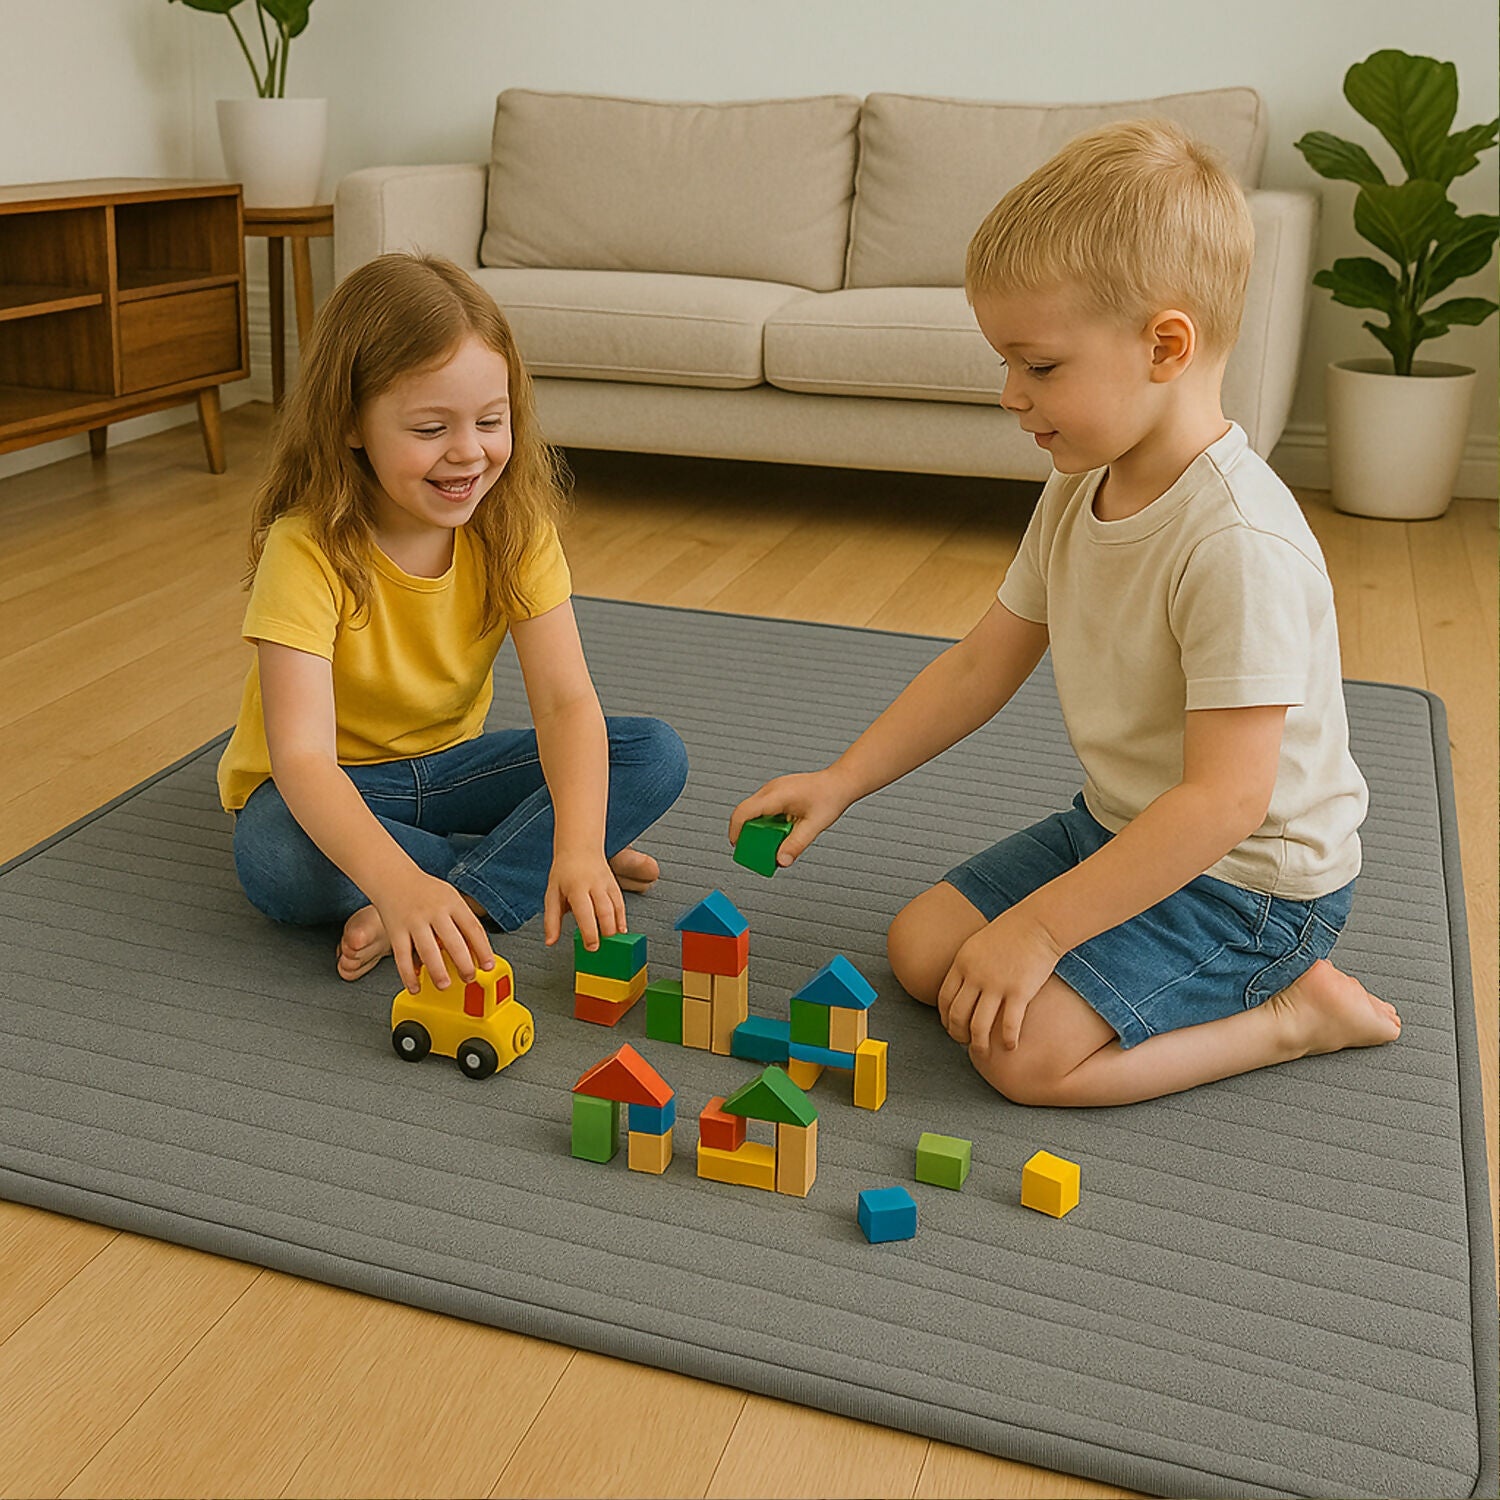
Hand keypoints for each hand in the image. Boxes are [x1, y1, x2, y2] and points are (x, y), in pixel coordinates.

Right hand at [372, 868, 494, 995]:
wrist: (392, 876)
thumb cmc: (425, 890)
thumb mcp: (450, 897)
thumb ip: (462, 920)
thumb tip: (477, 951)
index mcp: (452, 902)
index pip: (473, 928)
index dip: (483, 949)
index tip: (488, 966)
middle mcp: (434, 911)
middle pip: (453, 941)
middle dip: (463, 964)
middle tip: (469, 978)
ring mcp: (414, 921)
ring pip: (428, 951)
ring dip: (438, 972)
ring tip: (444, 985)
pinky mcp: (395, 931)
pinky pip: (402, 957)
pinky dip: (408, 975)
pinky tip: (415, 986)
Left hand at [545, 847, 626, 948]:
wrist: (580, 848)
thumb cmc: (564, 872)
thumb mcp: (552, 894)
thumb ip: (551, 920)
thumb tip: (550, 941)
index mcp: (576, 888)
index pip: (585, 912)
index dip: (590, 931)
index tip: (591, 947)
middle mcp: (594, 885)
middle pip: (604, 911)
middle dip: (605, 931)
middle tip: (602, 947)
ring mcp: (606, 884)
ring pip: (616, 907)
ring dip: (616, 926)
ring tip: (613, 941)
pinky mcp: (614, 885)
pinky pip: (621, 903)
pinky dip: (622, 918)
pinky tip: (621, 930)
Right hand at [728, 768, 855, 868]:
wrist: (840, 782)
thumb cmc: (829, 797)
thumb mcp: (814, 826)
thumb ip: (796, 845)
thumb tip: (781, 861)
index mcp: (776, 795)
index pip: (743, 813)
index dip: (735, 832)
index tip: (737, 847)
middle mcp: (770, 790)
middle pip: (745, 814)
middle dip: (748, 835)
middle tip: (759, 851)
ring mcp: (772, 789)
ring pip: (753, 812)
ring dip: (759, 830)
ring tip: (775, 842)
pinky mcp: (776, 793)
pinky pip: (763, 810)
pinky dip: (766, 824)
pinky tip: (781, 831)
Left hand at [937, 907, 1062, 1052]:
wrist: (1038, 924)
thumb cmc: (1012, 931)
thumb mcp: (978, 944)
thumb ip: (969, 964)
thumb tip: (964, 984)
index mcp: (962, 963)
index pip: (945, 999)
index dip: (946, 1017)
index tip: (951, 1026)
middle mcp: (975, 976)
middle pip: (957, 1015)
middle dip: (957, 1034)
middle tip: (964, 1043)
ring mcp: (996, 985)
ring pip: (978, 1026)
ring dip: (978, 1044)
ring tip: (983, 1053)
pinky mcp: (1019, 992)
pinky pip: (1009, 1025)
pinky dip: (1008, 1040)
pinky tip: (1010, 1047)